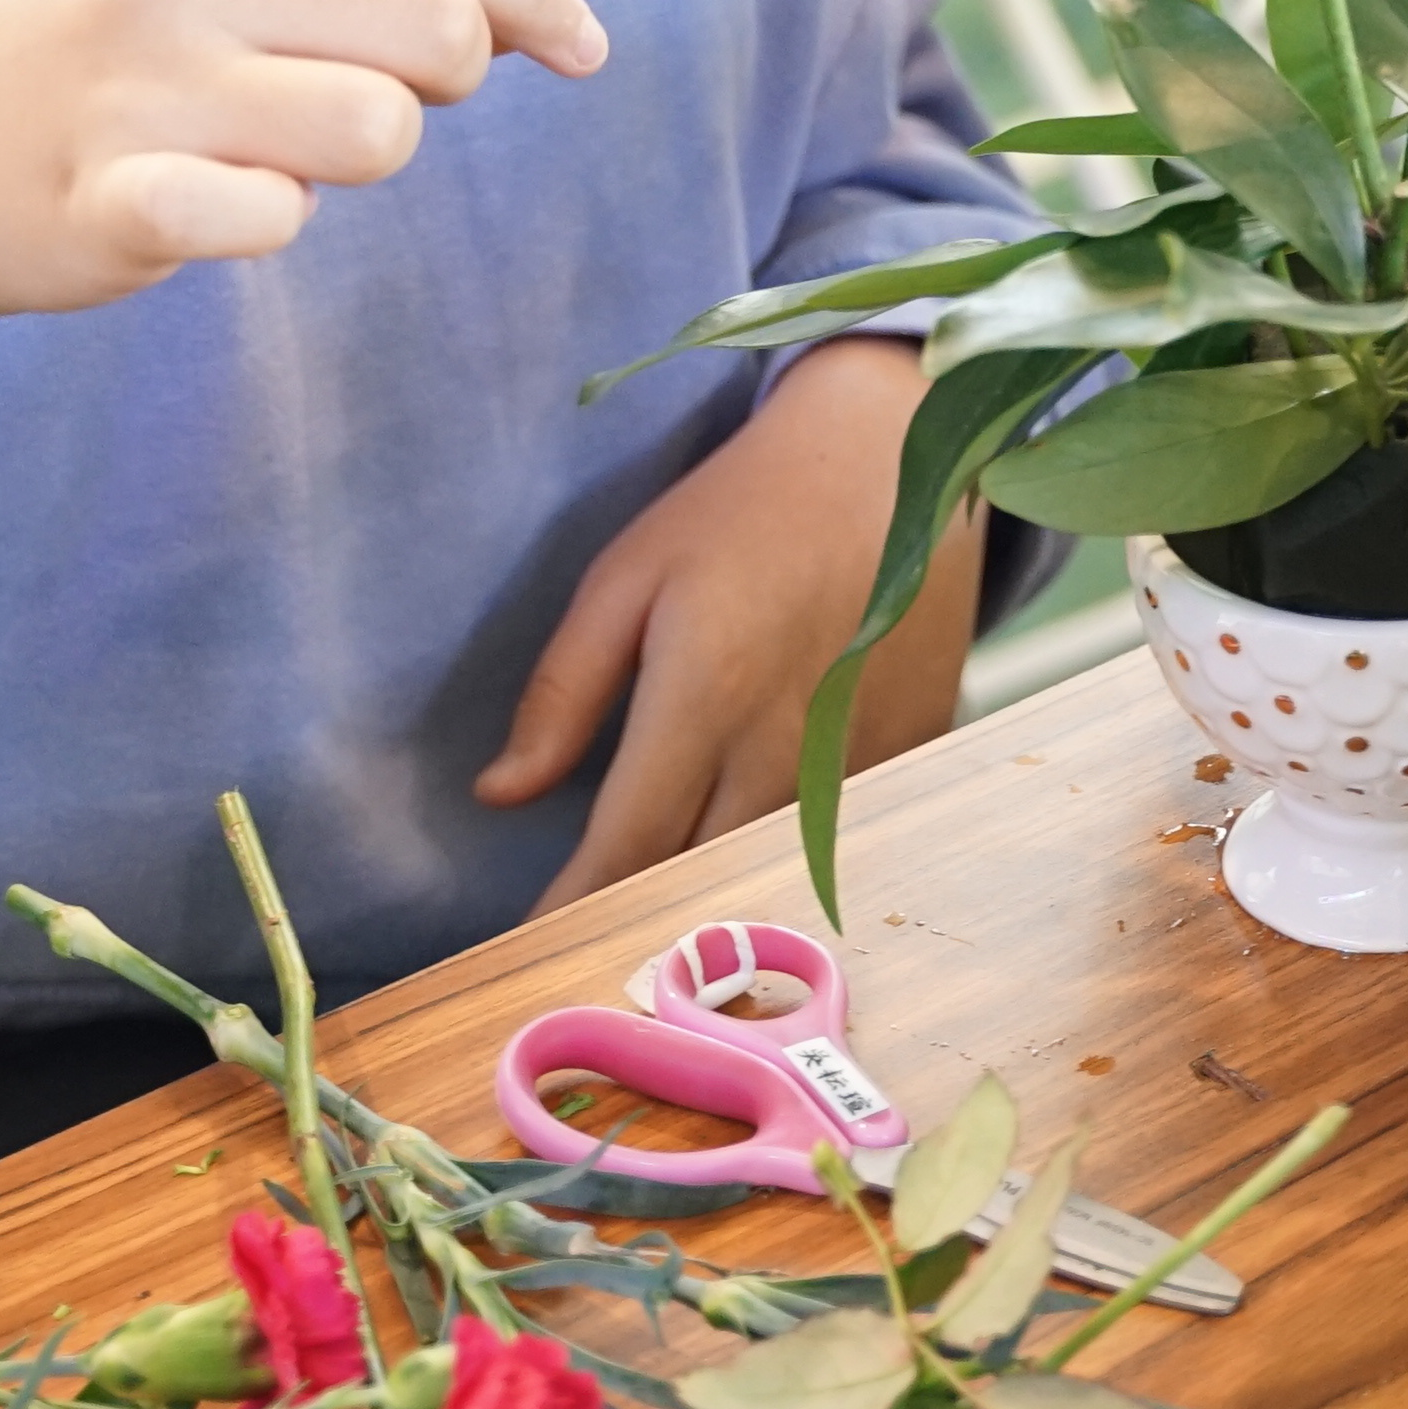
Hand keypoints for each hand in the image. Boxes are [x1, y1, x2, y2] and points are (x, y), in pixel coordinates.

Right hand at [0, 0, 605, 364]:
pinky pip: (271, 223)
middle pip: (438, 24)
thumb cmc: (103, 57)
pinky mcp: (103, 197)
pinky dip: (263, 227)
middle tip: (371, 98)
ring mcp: (134, 83)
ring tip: (266, 153)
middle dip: (445, 79)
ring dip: (350, 164)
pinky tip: (207, 209)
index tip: (582, 46)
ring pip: (378, 130)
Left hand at [480, 337, 978, 902]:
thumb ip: (563, 690)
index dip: (572, 911)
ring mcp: (860, 755)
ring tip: (656, 933)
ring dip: (710, 903)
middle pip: (697, 877)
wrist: (894, 453)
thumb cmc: (744, 507)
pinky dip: (785, 856)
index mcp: (705, 692)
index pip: (625, 846)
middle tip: (580, 955)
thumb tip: (498, 794)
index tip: (529, 954)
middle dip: (634, 923)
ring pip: (768, 869)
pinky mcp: (910, 752)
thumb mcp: (629, 575)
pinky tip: (752, 860)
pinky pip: (834, 834)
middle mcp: (787, 742)